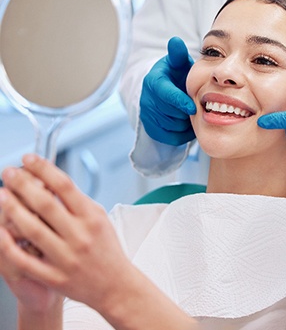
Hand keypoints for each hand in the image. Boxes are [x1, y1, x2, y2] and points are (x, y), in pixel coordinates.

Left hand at [0, 155, 133, 312]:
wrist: (114, 285)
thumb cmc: (107, 249)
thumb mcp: (101, 218)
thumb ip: (78, 202)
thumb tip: (52, 182)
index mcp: (92, 218)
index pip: (65, 186)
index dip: (44, 169)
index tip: (29, 159)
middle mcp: (79, 235)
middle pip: (46, 204)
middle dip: (23, 185)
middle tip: (9, 172)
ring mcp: (66, 257)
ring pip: (33, 229)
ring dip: (13, 209)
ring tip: (1, 195)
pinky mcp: (54, 277)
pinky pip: (25, 260)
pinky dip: (9, 245)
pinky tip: (0, 231)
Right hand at [140, 37, 195, 145]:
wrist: (166, 91)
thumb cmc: (177, 75)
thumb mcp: (178, 64)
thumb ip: (178, 55)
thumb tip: (175, 41)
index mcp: (154, 82)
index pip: (165, 94)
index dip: (179, 102)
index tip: (193, 107)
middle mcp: (147, 99)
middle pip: (170, 113)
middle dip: (185, 112)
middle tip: (197, 108)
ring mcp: (147, 115)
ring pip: (171, 127)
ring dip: (185, 123)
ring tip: (192, 114)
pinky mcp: (151, 129)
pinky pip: (170, 137)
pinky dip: (182, 134)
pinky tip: (187, 123)